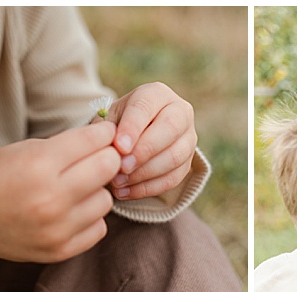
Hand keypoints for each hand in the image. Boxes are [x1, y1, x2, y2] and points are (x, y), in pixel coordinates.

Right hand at [0, 123, 120, 261]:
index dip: (103, 134)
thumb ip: (68, 146)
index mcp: (40, 164)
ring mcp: (57, 228)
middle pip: (107, 169)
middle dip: (106, 160)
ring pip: (105, 201)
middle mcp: (52, 198)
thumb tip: (108, 142)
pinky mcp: (60, 250)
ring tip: (77, 191)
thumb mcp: (27, 149)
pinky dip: (90, 219)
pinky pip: (98, 229)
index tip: (104, 134)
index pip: (93, 141)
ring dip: (95, 193)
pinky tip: (73, 213)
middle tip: (97, 160)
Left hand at [105, 82, 195, 199]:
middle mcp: (180, 112)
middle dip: (144, 151)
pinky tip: (125, 192)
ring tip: (118, 182)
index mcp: (157, 94)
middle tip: (122, 167)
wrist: (136, 138)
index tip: (119, 147)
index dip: (133, 127)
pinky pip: (172, 179)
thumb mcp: (109, 120)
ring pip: (174, 157)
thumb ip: (108, 131)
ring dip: (144, 173)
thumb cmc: (119, 125)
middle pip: (169, 129)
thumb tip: (115, 151)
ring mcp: (188, 139)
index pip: (146, 106)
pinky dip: (147, 189)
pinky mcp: (188, 163)